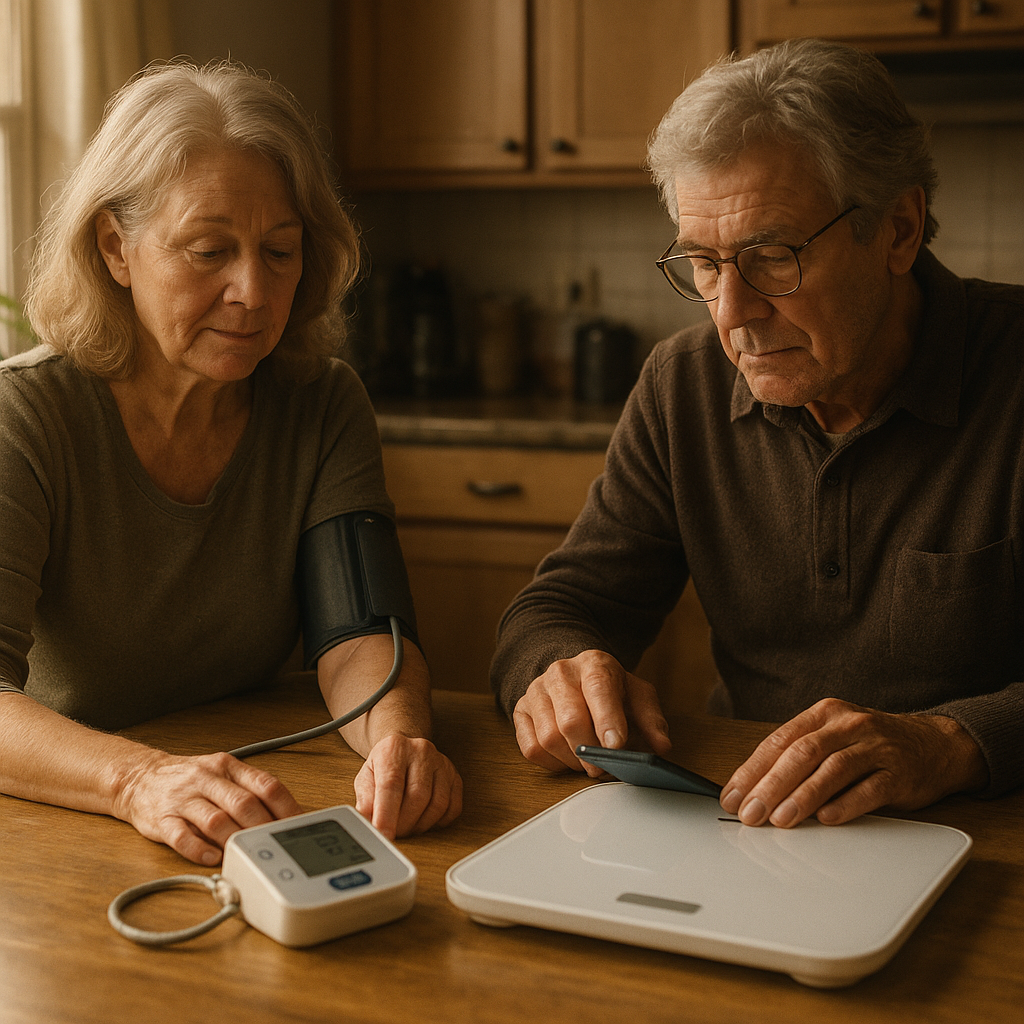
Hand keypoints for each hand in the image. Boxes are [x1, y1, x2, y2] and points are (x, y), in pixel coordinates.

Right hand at [114, 750, 301, 864]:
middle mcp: (206, 780)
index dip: (286, 807)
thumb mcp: (223, 773)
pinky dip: (198, 849)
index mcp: (228, 767)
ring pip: (215, 820)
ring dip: (234, 839)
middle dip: (263, 827)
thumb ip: (250, 790)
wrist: (139, 777)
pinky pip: (181, 836)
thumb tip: (286, 815)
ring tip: (248, 854)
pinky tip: (211, 858)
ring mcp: (183, 799)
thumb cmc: (189, 779)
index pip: (265, 784)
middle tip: (276, 845)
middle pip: (243, 803)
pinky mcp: (162, 820)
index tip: (299, 825)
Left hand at [353, 735, 461, 839]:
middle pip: (418, 796)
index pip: (391, 785)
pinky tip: (424, 821)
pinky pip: (453, 808)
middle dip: (404, 823)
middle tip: (394, 833)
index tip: (384, 836)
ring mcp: (441, 763)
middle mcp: (421, 751)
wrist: (403, 750)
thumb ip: (365, 802)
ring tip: (407, 828)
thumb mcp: (366, 779)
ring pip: (438, 804)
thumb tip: (366, 826)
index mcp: (394, 748)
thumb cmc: (384, 766)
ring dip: (421, 825)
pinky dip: (438, 823)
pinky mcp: (455, 777)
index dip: (387, 815)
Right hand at [512, 649, 670, 774]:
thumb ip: (651, 720)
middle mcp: (561, 673)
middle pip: (570, 719)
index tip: (616, 746)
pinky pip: (531, 747)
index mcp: (594, 663)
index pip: (599, 689)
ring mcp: (537, 691)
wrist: (575, 676)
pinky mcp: (520, 710)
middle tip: (603, 767)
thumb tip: (661, 747)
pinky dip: (552, 762)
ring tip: (588, 763)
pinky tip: (567, 758)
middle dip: (590, 751)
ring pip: (549, 737)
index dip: (608, 720)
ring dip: (572, 760)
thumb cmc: (610, 690)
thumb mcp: (637, 696)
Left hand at [720, 698, 988, 827]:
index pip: (780, 740)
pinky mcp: (900, 772)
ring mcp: (876, 746)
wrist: (937, 744)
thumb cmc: (872, 745)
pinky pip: (870, 789)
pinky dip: (846, 805)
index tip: (732, 796)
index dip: (752, 769)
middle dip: (771, 785)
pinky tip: (826, 819)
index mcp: (824, 714)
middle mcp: (848, 724)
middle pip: (802, 753)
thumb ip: (799, 757)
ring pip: (832, 769)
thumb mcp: (834, 738)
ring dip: (802, 796)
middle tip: (750, 814)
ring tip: (780, 820)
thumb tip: (753, 790)